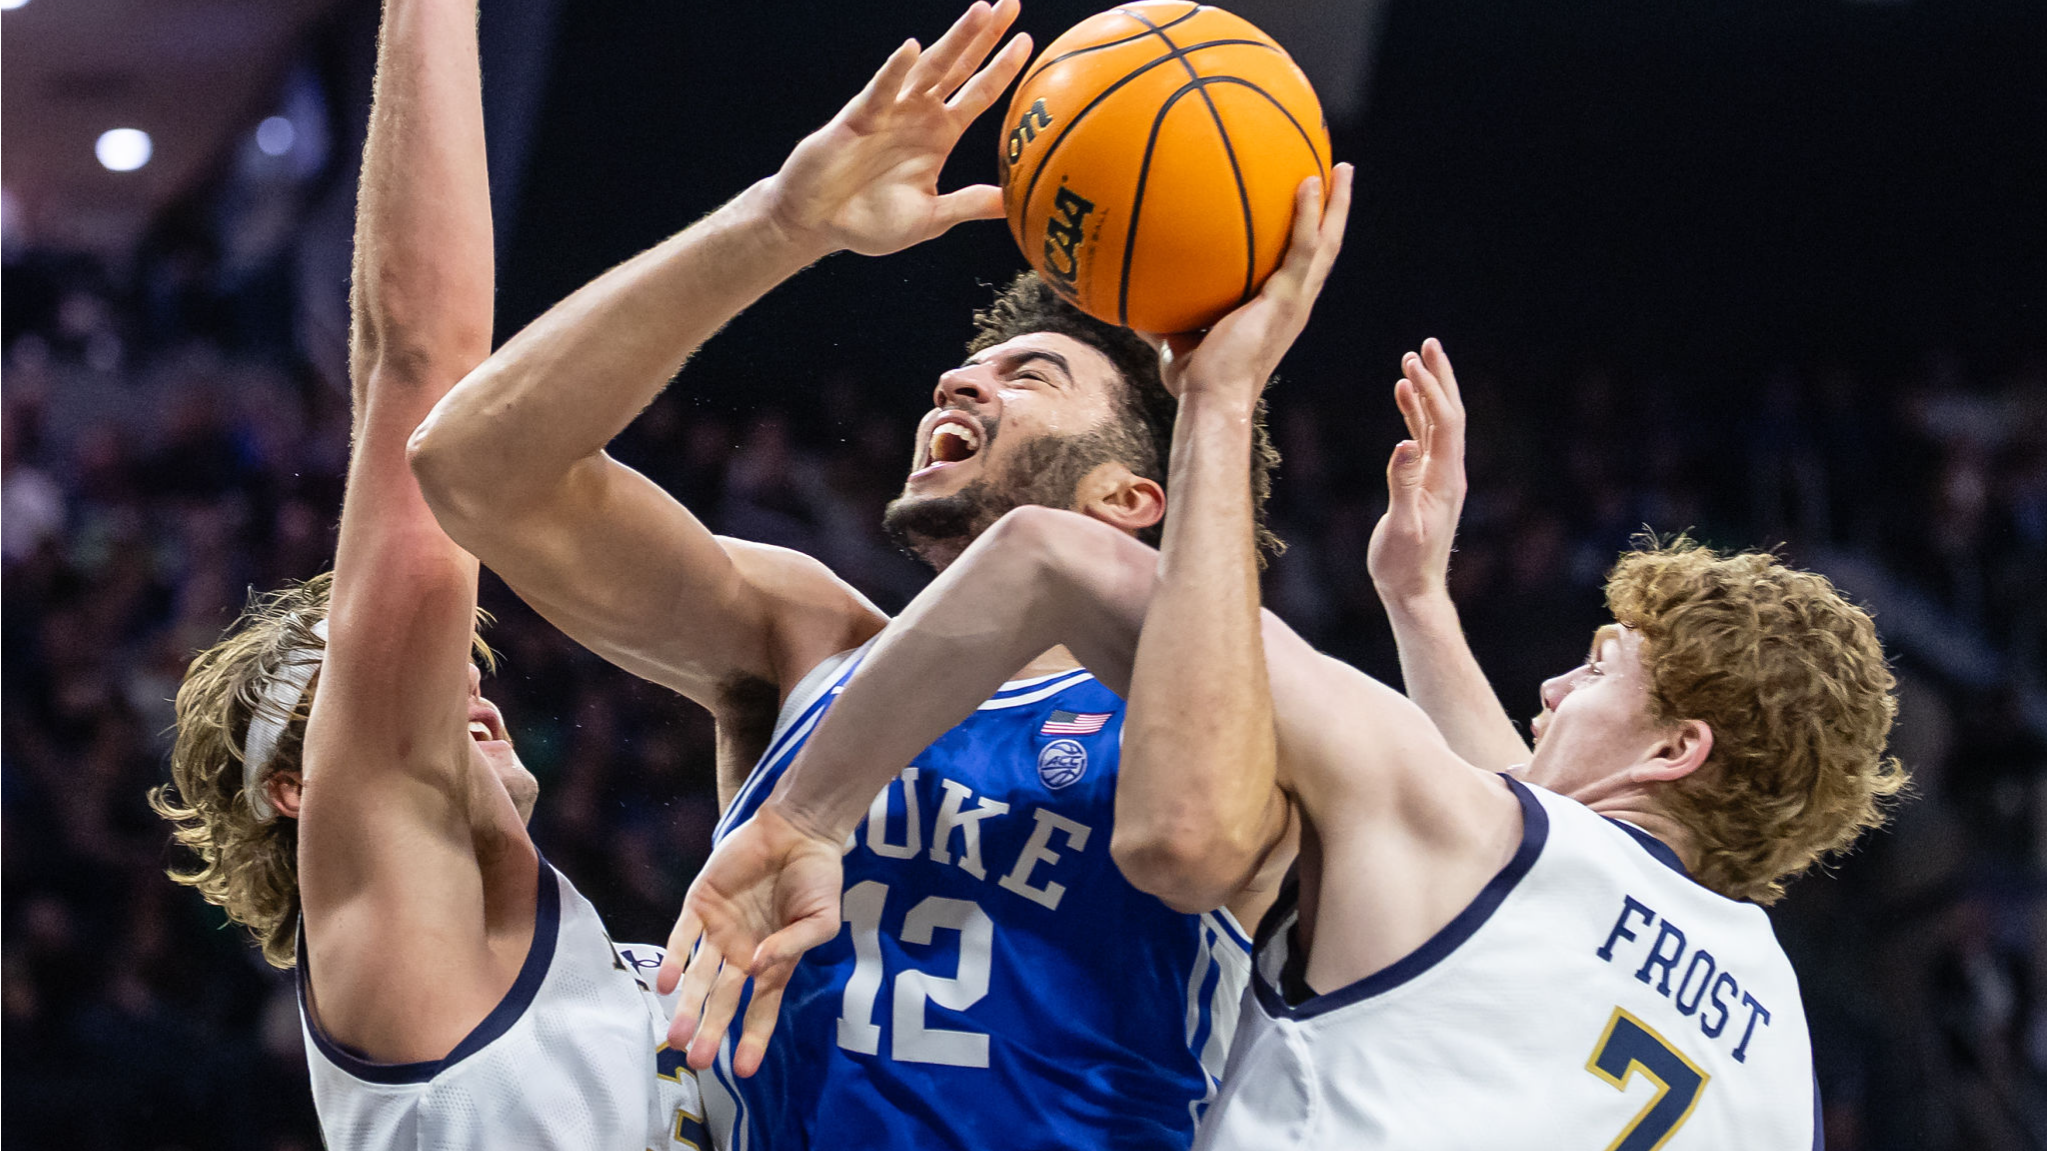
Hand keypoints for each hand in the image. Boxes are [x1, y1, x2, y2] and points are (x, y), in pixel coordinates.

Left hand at [657, 803, 843, 1074]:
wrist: (799, 830)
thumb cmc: (818, 877)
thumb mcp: (822, 919)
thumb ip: (794, 945)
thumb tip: (761, 966)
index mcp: (773, 961)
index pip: (760, 1008)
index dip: (752, 1038)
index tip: (745, 1070)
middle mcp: (742, 952)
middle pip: (723, 999)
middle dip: (711, 1030)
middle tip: (698, 1059)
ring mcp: (719, 929)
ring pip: (698, 976)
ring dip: (687, 1005)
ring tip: (677, 1035)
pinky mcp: (700, 904)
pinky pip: (682, 936)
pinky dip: (673, 959)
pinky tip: (666, 983)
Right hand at [764, 0, 1031, 257]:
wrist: (817, 223)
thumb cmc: (870, 221)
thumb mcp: (930, 218)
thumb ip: (968, 205)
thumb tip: (1013, 203)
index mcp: (939, 134)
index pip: (979, 93)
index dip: (1003, 68)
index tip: (1028, 41)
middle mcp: (918, 114)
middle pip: (959, 67)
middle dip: (984, 36)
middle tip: (1009, 4)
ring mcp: (890, 111)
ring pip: (927, 69)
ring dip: (954, 40)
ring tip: (980, 11)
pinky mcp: (859, 119)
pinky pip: (880, 92)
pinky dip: (895, 71)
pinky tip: (911, 50)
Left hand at [1142, 163, 1354, 403]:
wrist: (1211, 400)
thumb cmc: (1196, 383)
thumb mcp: (1177, 341)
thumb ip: (1165, 317)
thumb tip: (1134, 299)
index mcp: (1278, 311)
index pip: (1300, 266)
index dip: (1307, 236)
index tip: (1307, 208)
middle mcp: (1295, 304)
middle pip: (1324, 247)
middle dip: (1334, 211)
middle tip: (1339, 175)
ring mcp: (1296, 302)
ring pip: (1327, 243)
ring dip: (1336, 204)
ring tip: (1341, 168)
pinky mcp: (1288, 299)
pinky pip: (1304, 248)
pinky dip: (1308, 215)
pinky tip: (1306, 182)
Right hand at [1366, 338, 1466, 606]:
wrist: (1413, 591)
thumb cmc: (1404, 565)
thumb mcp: (1402, 526)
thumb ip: (1402, 484)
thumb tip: (1405, 444)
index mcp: (1446, 478)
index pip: (1445, 423)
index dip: (1431, 391)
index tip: (1413, 364)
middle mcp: (1448, 472)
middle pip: (1450, 414)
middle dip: (1439, 378)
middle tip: (1427, 344)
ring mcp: (1438, 476)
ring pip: (1437, 423)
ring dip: (1426, 391)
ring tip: (1411, 360)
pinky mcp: (1425, 483)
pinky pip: (1424, 439)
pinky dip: (1414, 414)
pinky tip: (1402, 396)